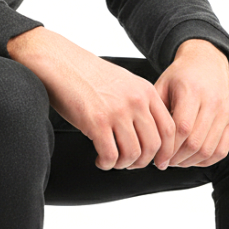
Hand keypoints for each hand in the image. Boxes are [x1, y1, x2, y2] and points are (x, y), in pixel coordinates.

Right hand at [7, 27, 175, 170]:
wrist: (59, 63)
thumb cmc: (89, 77)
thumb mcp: (125, 84)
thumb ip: (140, 106)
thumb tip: (151, 139)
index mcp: (146, 92)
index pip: (169, 129)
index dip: (166, 151)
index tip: (158, 162)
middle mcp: (135, 101)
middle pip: (154, 146)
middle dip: (142, 162)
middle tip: (130, 164)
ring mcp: (117, 112)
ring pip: (133, 154)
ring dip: (123, 165)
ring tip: (112, 161)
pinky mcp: (97, 122)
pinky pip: (110, 156)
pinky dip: (106, 164)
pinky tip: (100, 160)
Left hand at [152, 39, 228, 168]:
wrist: (207, 61)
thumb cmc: (180, 77)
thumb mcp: (162, 86)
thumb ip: (157, 113)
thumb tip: (151, 146)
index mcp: (192, 90)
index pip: (182, 129)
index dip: (168, 149)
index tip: (157, 159)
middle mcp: (212, 100)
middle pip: (195, 143)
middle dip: (177, 159)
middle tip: (166, 162)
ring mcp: (225, 111)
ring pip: (208, 150)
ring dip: (190, 162)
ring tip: (178, 161)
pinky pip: (221, 151)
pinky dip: (206, 161)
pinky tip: (193, 158)